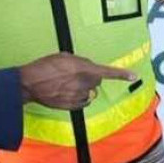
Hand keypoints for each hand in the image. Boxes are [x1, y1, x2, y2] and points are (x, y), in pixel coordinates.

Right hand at [19, 53, 135, 109]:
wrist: (30, 83)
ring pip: (89, 93)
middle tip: (75, 74)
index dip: (121, 74)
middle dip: (91, 78)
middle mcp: (83, 84)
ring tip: (66, 84)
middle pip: (97, 81)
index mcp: (82, 69)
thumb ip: (80, 62)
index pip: (106, 72)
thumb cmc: (45, 66)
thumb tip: (87, 67)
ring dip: (83, 88)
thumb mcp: (64, 57)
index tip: (133, 76)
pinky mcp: (72, 105)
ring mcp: (78, 96)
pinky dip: (78, 98)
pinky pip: (82, 102)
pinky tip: (66, 92)